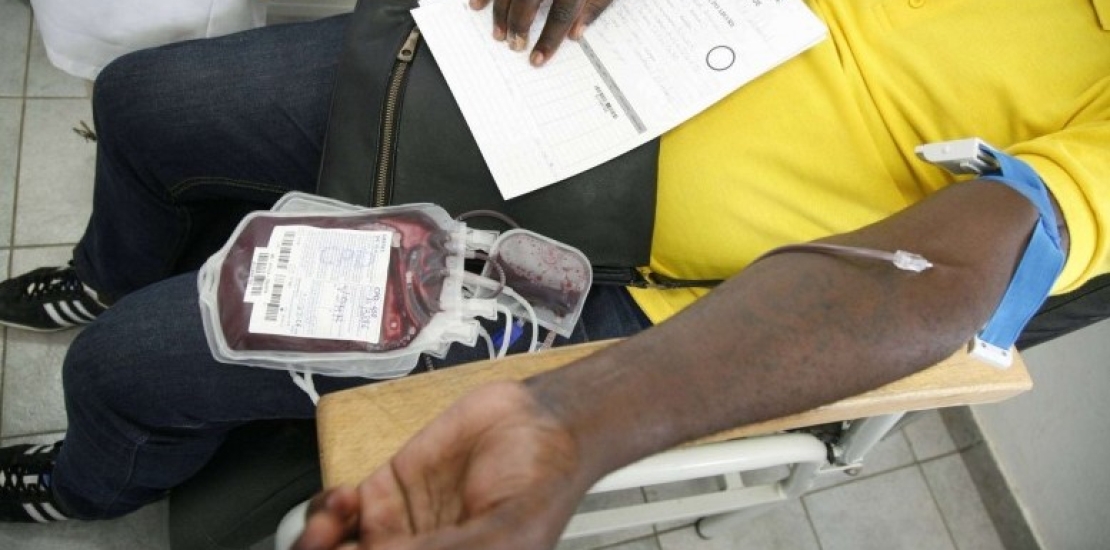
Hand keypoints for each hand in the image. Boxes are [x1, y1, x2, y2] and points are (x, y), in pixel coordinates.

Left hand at [291, 381, 593, 549]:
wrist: (541, 419)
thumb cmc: (541, 484)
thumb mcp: (501, 535)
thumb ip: (445, 549)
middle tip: (326, 544)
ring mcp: (396, 531)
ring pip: (332, 549)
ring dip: (316, 540)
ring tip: (335, 520)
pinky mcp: (384, 492)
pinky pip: (335, 512)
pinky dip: (327, 508)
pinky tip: (347, 498)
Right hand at [469, 0, 614, 65]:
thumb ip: (595, 6)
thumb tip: (577, 34)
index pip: (562, 13)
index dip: (549, 39)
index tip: (537, 59)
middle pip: (528, 0)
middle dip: (519, 26)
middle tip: (513, 46)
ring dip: (499, 12)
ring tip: (498, 34)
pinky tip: (477, 6)